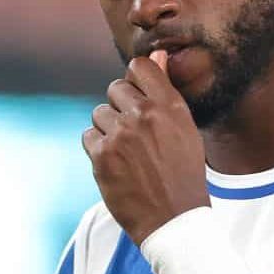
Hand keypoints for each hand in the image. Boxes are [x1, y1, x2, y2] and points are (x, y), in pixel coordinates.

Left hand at [83, 50, 209, 244]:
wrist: (174, 220)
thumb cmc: (182, 173)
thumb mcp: (185, 129)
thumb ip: (165, 90)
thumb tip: (155, 54)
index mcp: (170, 106)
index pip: (139, 66)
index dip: (135, 81)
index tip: (138, 98)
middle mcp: (145, 115)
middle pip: (115, 88)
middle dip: (121, 108)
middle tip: (135, 135)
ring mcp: (121, 135)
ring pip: (99, 113)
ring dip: (108, 130)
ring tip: (127, 153)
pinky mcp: (101, 156)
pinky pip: (88, 136)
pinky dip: (98, 150)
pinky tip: (116, 165)